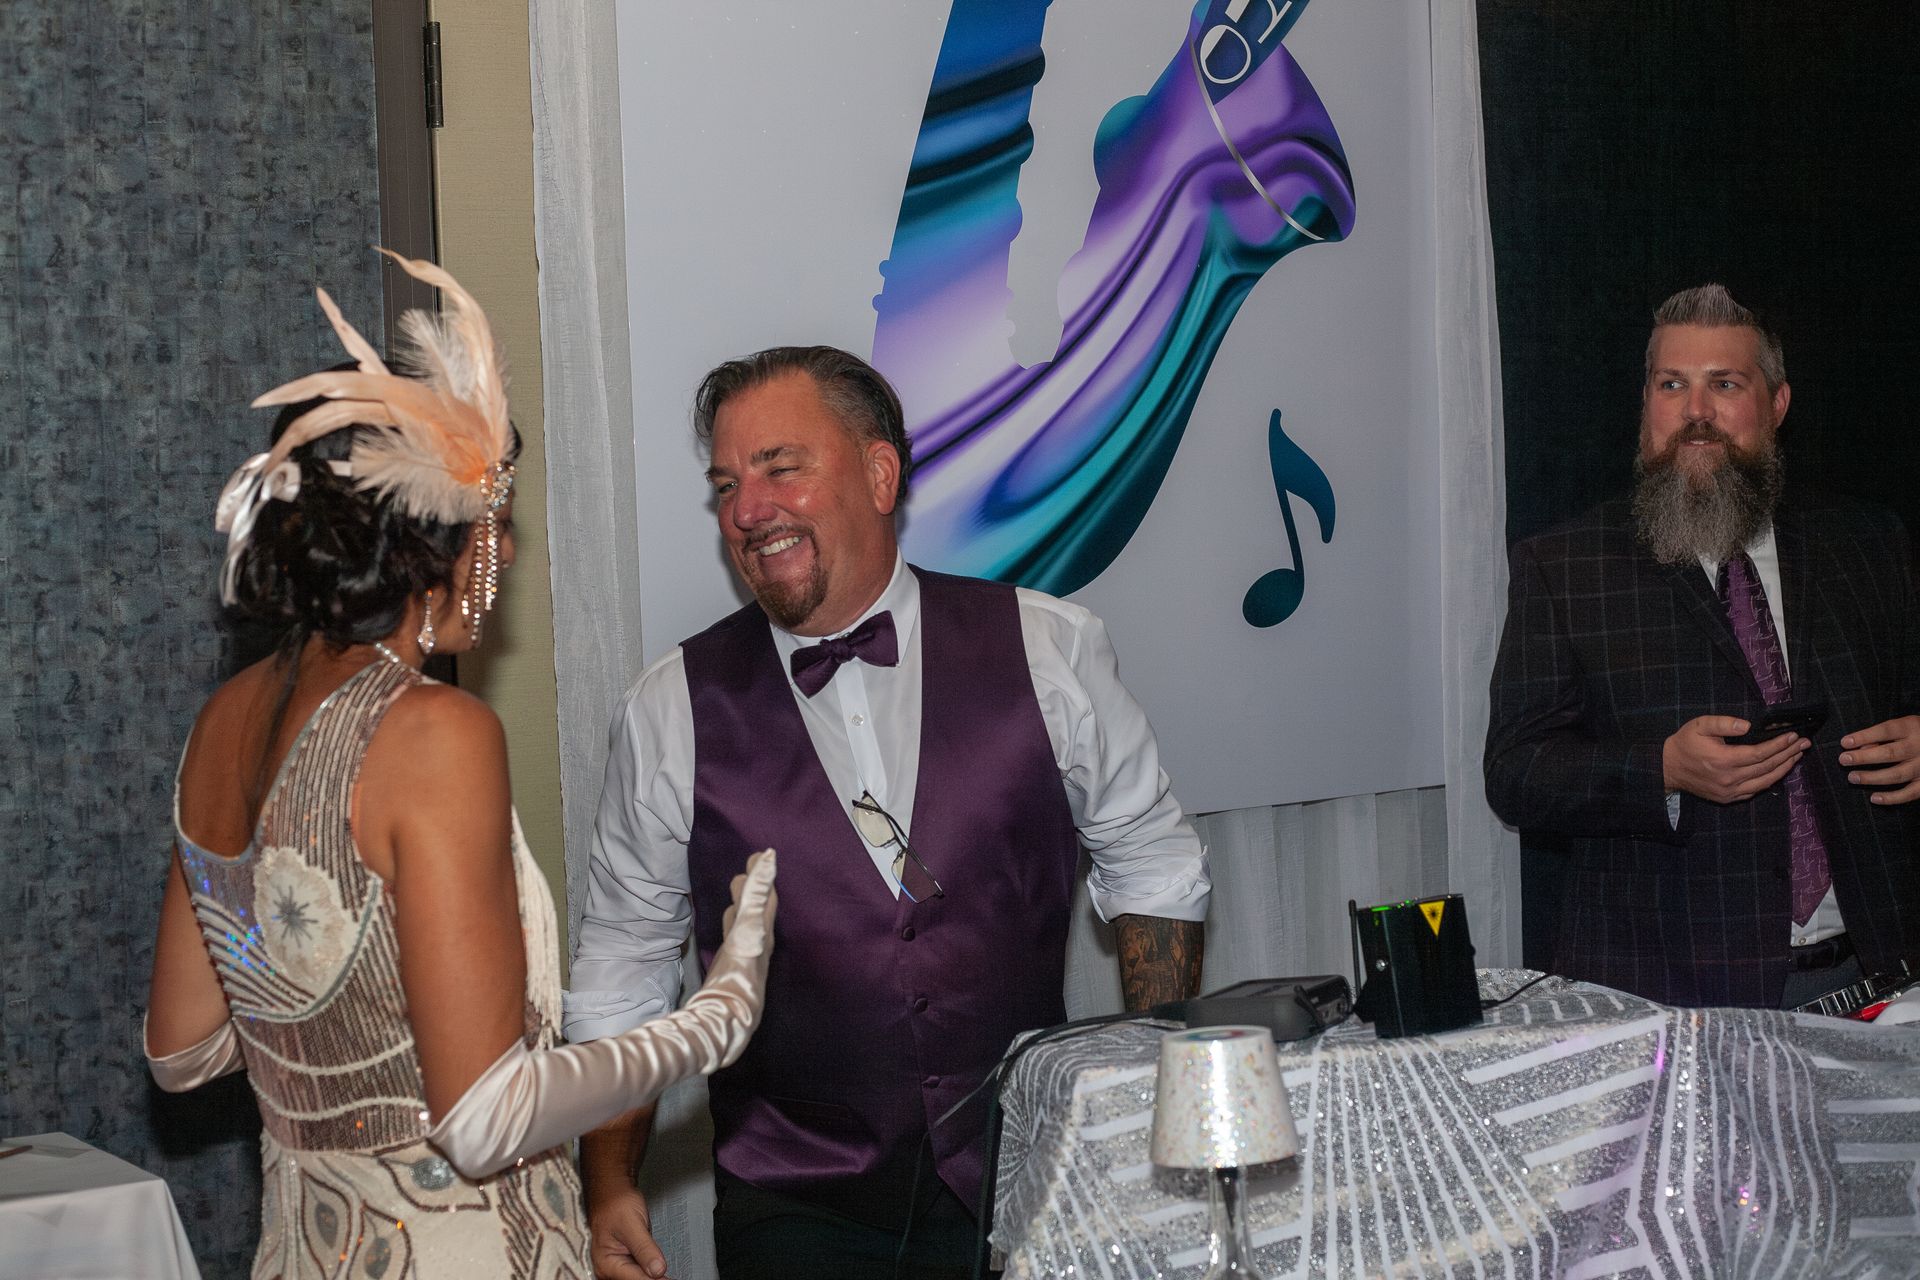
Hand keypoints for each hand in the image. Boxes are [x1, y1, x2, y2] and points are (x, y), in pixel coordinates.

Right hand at [589, 1184, 668, 1279]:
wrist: (614, 1193)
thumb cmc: (616, 1203)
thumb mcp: (631, 1224)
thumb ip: (644, 1248)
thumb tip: (657, 1270)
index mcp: (607, 1263)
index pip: (636, 1279)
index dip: (656, 1279)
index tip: (669, 1278)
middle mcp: (609, 1268)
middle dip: (655, 1277)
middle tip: (672, 1275)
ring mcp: (618, 1266)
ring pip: (640, 1277)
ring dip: (654, 1276)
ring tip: (668, 1274)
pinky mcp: (627, 1262)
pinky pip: (641, 1272)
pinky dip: (651, 1272)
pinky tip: (660, 1271)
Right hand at [1662, 715, 1804, 803]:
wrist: (1668, 768)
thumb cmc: (1684, 744)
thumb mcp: (1699, 726)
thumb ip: (1723, 723)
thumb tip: (1747, 726)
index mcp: (1724, 760)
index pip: (1760, 753)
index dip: (1779, 745)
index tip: (1793, 736)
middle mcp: (1730, 778)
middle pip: (1767, 767)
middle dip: (1788, 754)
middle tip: (1804, 744)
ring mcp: (1730, 791)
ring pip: (1765, 781)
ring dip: (1784, 769)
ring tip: (1796, 757)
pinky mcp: (1728, 798)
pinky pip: (1755, 790)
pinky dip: (1770, 780)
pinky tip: (1778, 771)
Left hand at [1840, 715, 1919, 803]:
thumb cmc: (1916, 735)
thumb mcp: (1904, 726)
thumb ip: (1884, 735)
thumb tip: (1862, 748)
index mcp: (1911, 728)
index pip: (1886, 731)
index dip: (1864, 736)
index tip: (1844, 742)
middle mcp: (1919, 747)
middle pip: (1889, 753)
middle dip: (1864, 758)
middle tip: (1843, 760)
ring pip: (1897, 774)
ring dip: (1872, 777)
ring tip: (1852, 777)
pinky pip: (1910, 793)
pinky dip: (1892, 798)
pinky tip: (1874, 798)